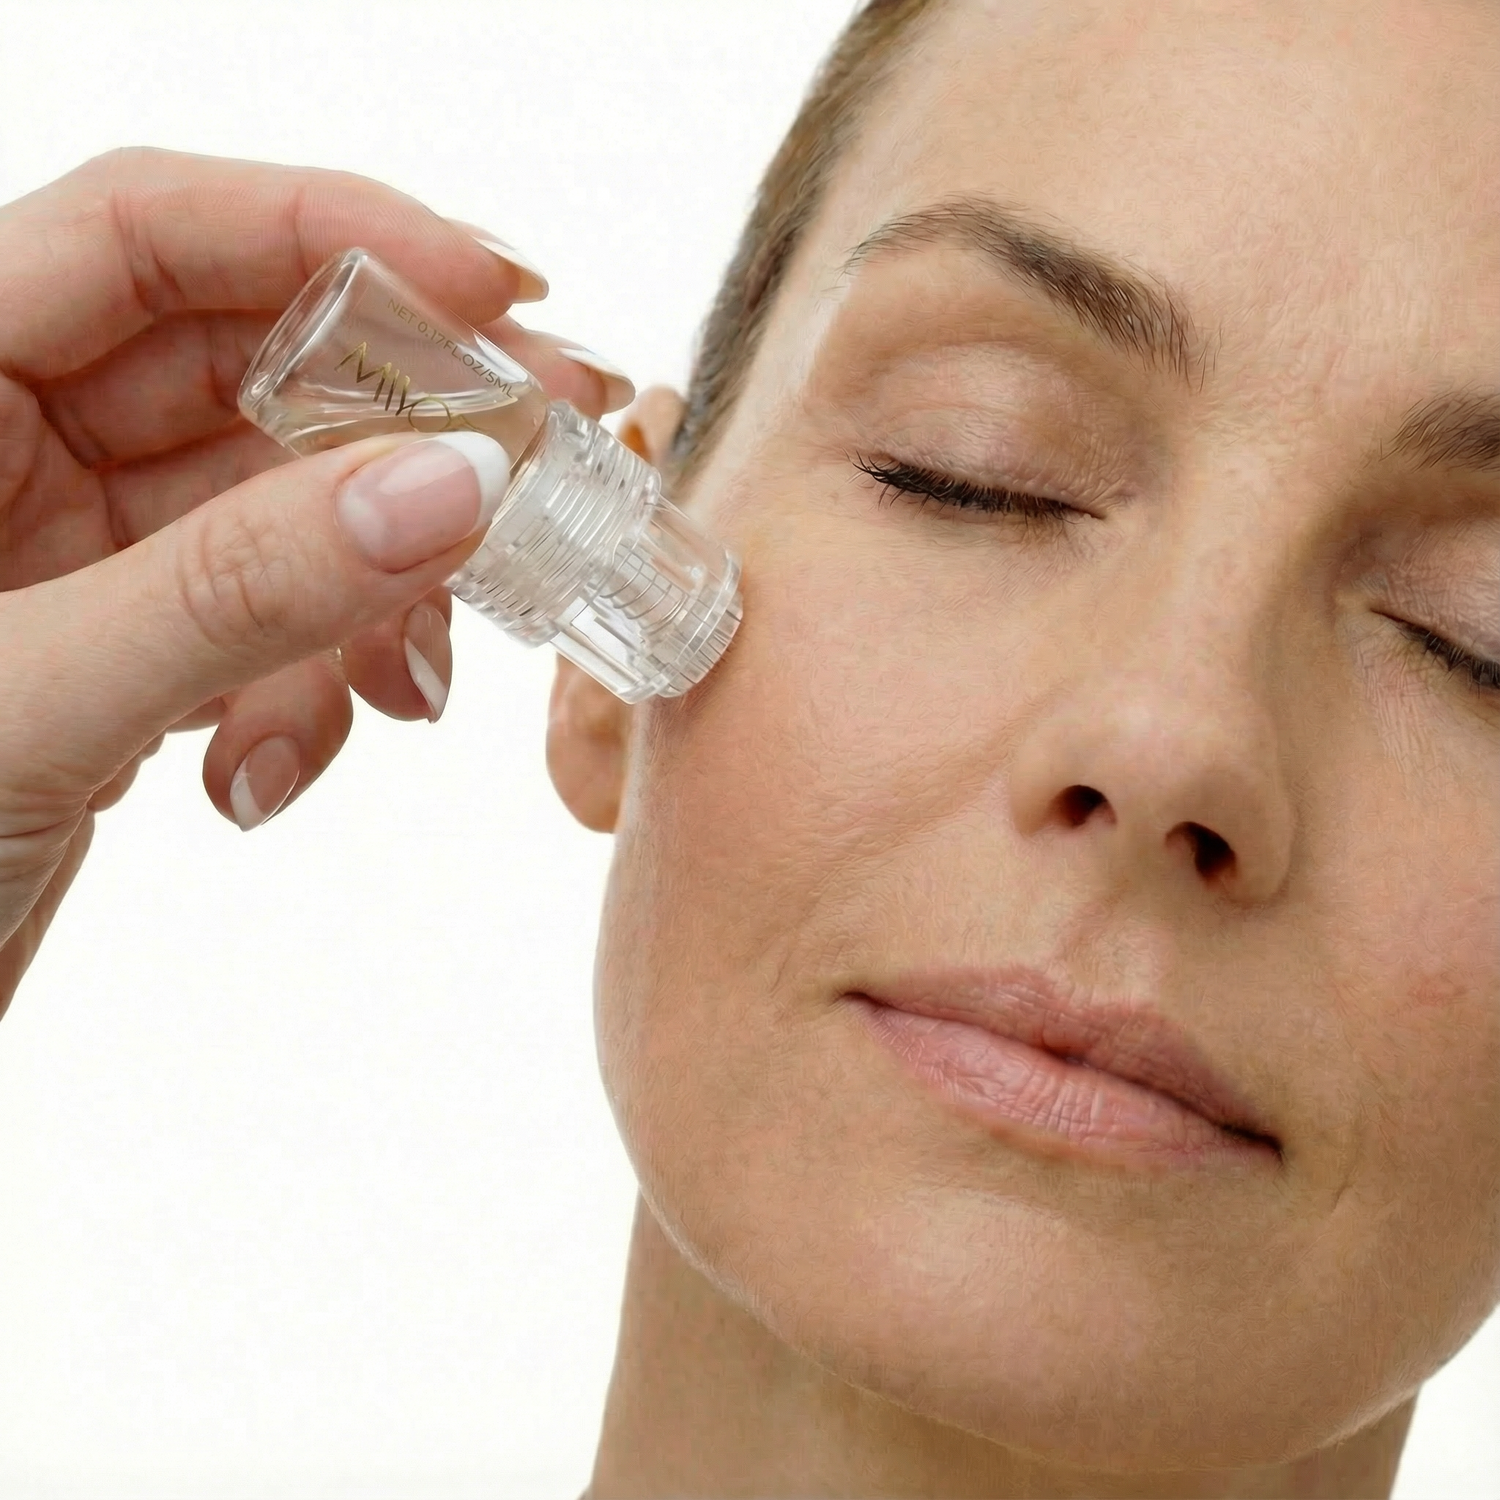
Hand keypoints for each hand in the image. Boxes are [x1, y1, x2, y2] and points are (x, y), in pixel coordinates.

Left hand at [0, 146, 625, 1016]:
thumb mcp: (30, 705)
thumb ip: (238, 589)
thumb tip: (453, 486)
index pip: (146, 232)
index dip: (330, 235)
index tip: (495, 296)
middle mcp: (4, 443)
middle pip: (247, 368)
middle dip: (397, 436)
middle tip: (542, 463)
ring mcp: (69, 549)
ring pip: (282, 511)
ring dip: (362, 604)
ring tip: (392, 695)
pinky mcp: (124, 644)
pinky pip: (267, 618)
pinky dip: (308, 688)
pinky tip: (272, 769)